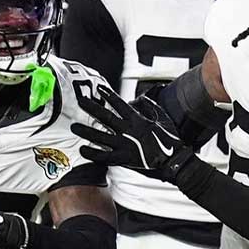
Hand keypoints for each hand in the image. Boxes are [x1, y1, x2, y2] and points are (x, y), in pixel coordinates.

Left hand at [71, 87, 188, 178]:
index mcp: (138, 120)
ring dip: (86, 131)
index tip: (98, 88)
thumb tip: (141, 98)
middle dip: (92, 108)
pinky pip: (104, 155)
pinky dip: (93, 152)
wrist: (173, 160)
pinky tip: (82, 149)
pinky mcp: (124, 159)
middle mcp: (129, 130)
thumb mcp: (163, 118)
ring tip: (74, 127)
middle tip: (80, 101)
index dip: (108, 95)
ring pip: (101, 136)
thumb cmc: (170, 140)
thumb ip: (150, 107)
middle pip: (106, 117)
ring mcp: (125, 145)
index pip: (120, 104)